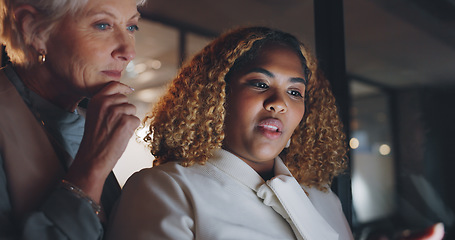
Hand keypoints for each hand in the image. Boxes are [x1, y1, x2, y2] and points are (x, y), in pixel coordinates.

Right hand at [66, 81, 139, 201]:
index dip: (123, 88)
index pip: (113, 86)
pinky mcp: (126, 121)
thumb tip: (122, 99)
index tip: (129, 90)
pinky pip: (136, 121)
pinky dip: (132, 129)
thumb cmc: (94, 141)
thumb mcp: (94, 116)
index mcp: (96, 100)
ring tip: (116, 131)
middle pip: (125, 100)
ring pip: (132, 110)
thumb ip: (105, 106)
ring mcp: (116, 111)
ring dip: (128, 120)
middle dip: (125, 111)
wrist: (92, 158)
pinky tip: (121, 136)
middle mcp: (106, 103)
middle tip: (115, 125)